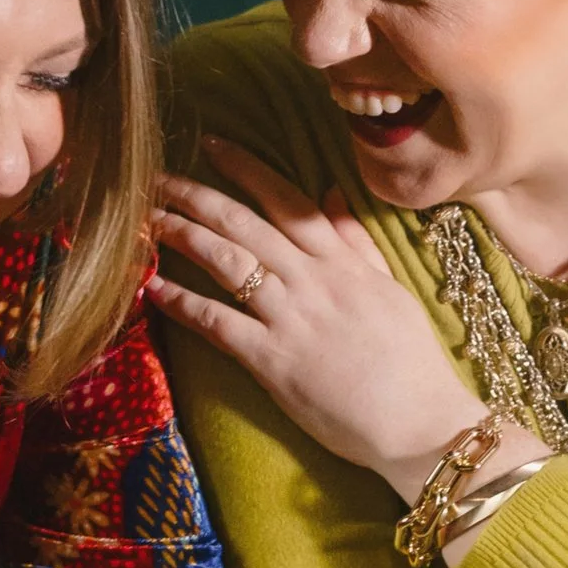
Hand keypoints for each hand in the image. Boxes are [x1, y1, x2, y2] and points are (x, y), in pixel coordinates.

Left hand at [152, 141, 502, 495]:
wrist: (419, 423)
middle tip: (158, 177)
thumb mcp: (391, 290)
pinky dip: (184, 303)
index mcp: (343, 262)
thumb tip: (332, 194)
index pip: (288, 200)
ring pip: (227, 262)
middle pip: (246, 223)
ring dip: (183, 237)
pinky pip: (219, 323)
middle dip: (198, 196)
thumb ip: (359, 243)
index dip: (247, 168)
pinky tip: (153, 289)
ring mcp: (291, 318)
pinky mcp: (273, 360)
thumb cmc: (411, 363)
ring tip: (147, 221)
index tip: (213, 144)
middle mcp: (313, 281)